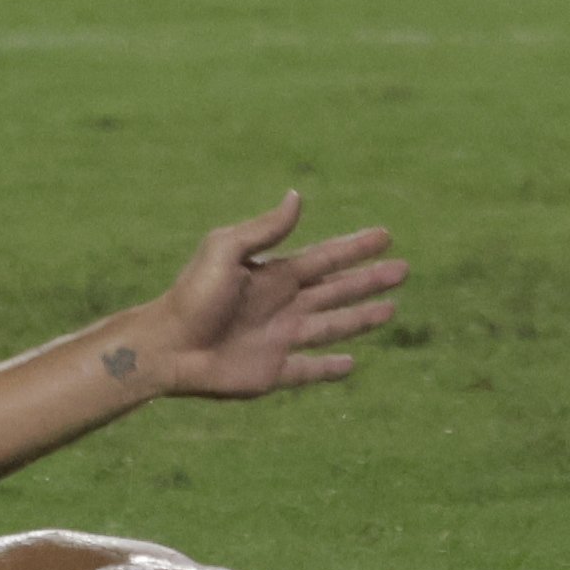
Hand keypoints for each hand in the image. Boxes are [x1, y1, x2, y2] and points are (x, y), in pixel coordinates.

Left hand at [125, 189, 401, 395]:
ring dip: (362, 318)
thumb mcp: (225, 251)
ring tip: (392, 309)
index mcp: (274, 274)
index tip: (385, 236)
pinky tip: (352, 364)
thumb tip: (297, 196)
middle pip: (337, 290)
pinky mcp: (271, 372)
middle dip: (369, 280)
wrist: (166, 346)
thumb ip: (264, 229)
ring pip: (332, 326)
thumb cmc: (191, 295)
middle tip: (403, 269)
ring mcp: (279, 339)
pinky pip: (309, 370)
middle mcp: (282, 305)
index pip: (325, 258)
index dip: (356, 248)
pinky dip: (330, 369)